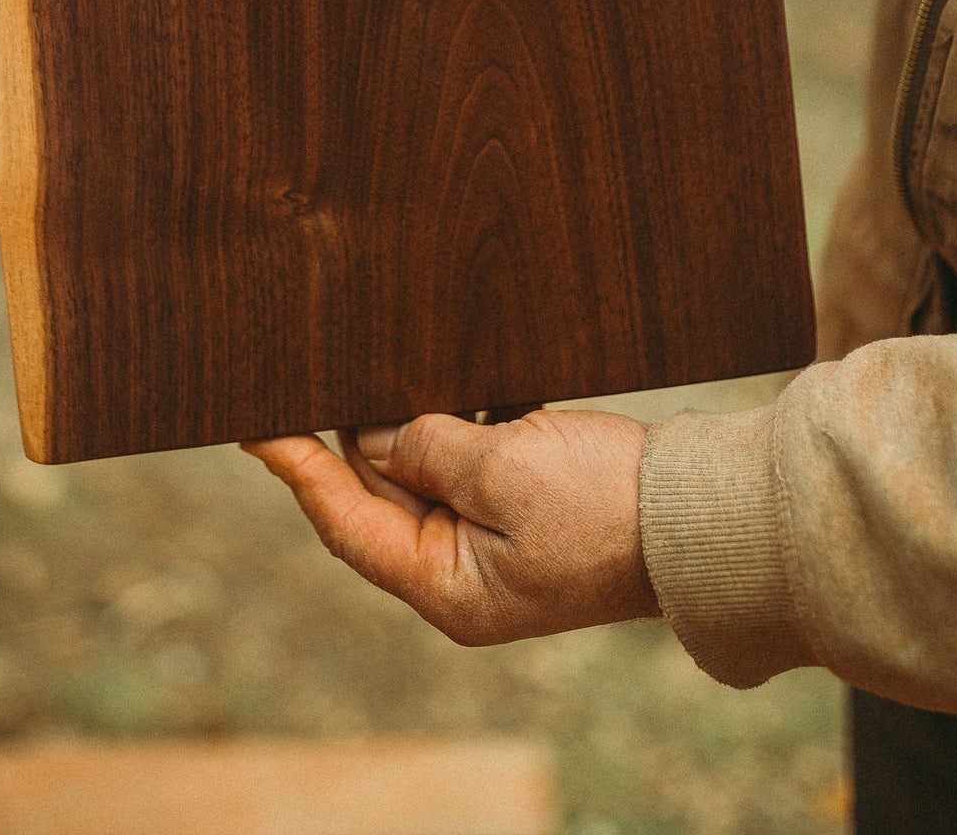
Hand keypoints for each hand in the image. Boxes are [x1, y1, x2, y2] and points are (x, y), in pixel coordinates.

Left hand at [240, 407, 656, 645]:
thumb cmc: (607, 504)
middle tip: (314, 373)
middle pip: (382, 498)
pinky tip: (450, 380)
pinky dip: (457, 422)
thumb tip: (376, 435)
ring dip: (409, 423)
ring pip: (426, 472)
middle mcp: (464, 574)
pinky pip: (471, 460)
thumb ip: (429, 448)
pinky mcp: (529, 508)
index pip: (347, 524)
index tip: (254, 428)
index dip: (299, 470)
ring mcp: (498, 543)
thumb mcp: (503, 469)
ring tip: (375, 368)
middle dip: (355, 437)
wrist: (702, 514)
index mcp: (449, 588)